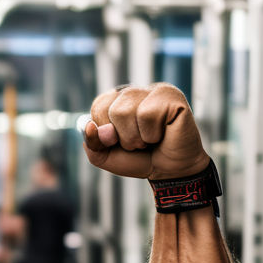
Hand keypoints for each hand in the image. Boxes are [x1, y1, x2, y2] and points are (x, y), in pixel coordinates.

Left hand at [82, 83, 207, 179]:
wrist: (171, 171)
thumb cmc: (139, 159)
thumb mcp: (106, 155)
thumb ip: (92, 143)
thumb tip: (90, 126)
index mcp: (116, 100)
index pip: (98, 107)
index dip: (105, 132)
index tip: (120, 141)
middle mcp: (135, 91)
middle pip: (112, 110)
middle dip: (123, 137)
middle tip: (139, 142)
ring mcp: (154, 90)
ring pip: (125, 111)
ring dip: (137, 138)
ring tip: (150, 140)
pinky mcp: (172, 96)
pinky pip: (147, 114)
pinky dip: (152, 134)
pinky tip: (163, 134)